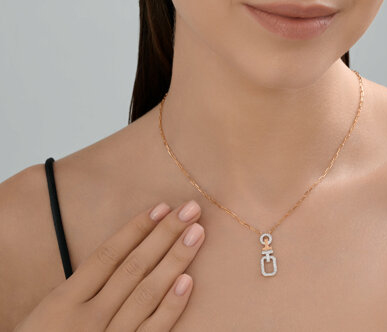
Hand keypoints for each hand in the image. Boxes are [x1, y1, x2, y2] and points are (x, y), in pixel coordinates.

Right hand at [14, 199, 204, 330]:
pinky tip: (188, 281)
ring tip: (196, 234)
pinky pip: (152, 331)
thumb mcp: (48, 315)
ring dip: (174, 260)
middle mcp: (86, 319)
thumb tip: (126, 250)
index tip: (162, 207)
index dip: (137, 229)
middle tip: (190, 210)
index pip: (108, 255)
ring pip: (146, 294)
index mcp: (63, 302)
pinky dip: (171, 307)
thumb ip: (81, 287)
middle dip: (165, 235)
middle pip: (133, 267)